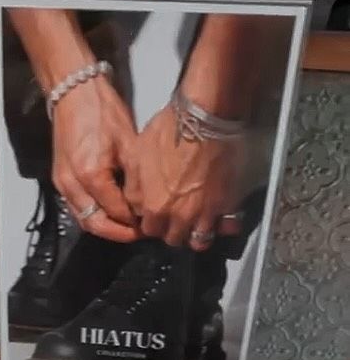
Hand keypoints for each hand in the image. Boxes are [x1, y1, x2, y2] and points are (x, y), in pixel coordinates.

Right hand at [52, 78, 139, 243]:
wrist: (74, 92)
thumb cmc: (102, 111)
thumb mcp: (129, 143)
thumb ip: (135, 179)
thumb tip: (144, 204)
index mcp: (91, 174)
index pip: (115, 211)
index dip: (133, 221)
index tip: (149, 223)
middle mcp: (72, 184)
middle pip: (95, 223)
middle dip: (118, 233)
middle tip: (138, 233)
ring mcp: (62, 183)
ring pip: (83, 219)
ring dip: (104, 227)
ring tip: (126, 227)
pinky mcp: (59, 179)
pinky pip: (76, 208)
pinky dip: (92, 215)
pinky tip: (110, 213)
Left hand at [124, 103, 245, 250]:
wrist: (205, 118)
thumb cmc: (168, 132)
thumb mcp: (137, 156)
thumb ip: (134, 187)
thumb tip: (135, 204)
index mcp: (154, 208)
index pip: (149, 230)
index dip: (152, 222)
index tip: (156, 213)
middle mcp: (179, 217)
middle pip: (173, 238)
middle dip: (172, 229)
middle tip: (175, 215)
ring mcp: (204, 214)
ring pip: (199, 241)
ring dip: (196, 233)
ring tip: (197, 222)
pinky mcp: (226, 204)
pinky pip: (226, 227)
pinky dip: (223, 226)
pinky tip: (220, 218)